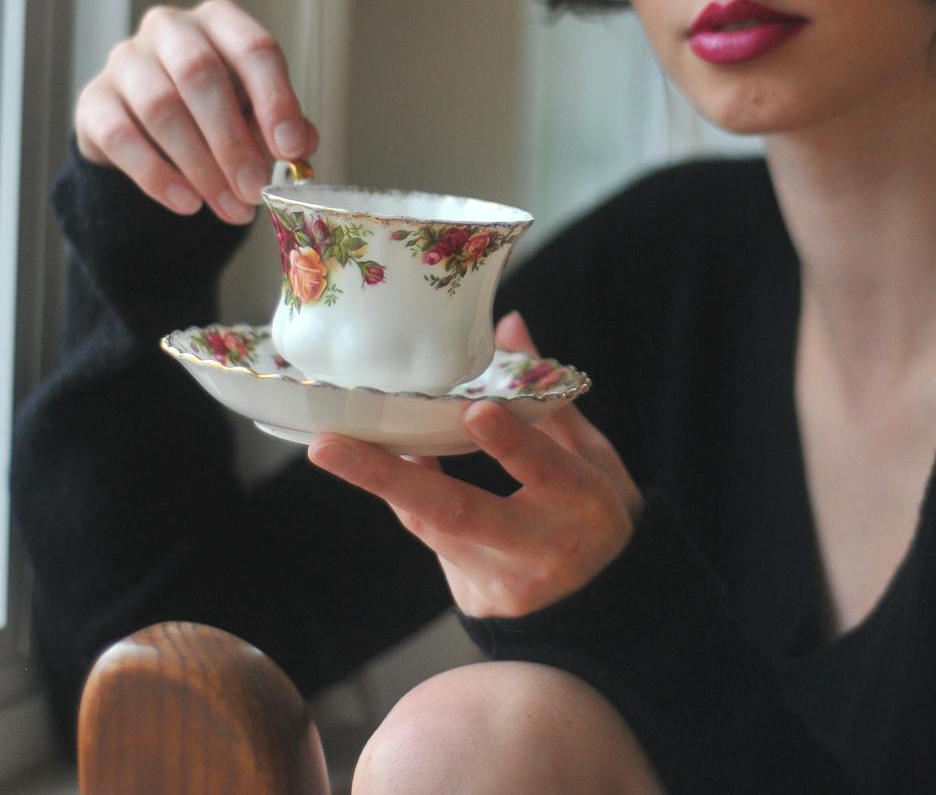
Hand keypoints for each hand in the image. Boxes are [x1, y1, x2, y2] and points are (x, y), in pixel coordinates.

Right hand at [73, 0, 317, 223]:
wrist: (146, 131)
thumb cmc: (214, 112)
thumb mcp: (255, 114)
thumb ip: (281, 127)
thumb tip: (301, 144)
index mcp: (220, 22)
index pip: (254, 48)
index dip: (276, 99)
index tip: (291, 150)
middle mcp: (170, 29)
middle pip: (201, 74)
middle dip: (233, 141)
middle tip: (255, 190)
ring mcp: (125, 60)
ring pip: (160, 107)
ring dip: (200, 166)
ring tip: (229, 208)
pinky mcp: (93, 100)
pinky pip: (121, 136)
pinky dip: (157, 175)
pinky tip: (187, 203)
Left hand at [306, 312, 643, 618]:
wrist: (607, 609)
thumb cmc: (598, 515)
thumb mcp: (592, 456)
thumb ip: (546, 397)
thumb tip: (509, 326)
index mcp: (583, 506)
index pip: (545, 471)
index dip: (510, 443)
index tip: (475, 411)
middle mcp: (540, 550)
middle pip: (458, 513)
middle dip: (388, 478)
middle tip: (328, 447)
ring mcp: (503, 582)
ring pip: (431, 527)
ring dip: (382, 483)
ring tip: (332, 446)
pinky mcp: (476, 601)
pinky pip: (431, 538)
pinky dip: (405, 498)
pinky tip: (374, 464)